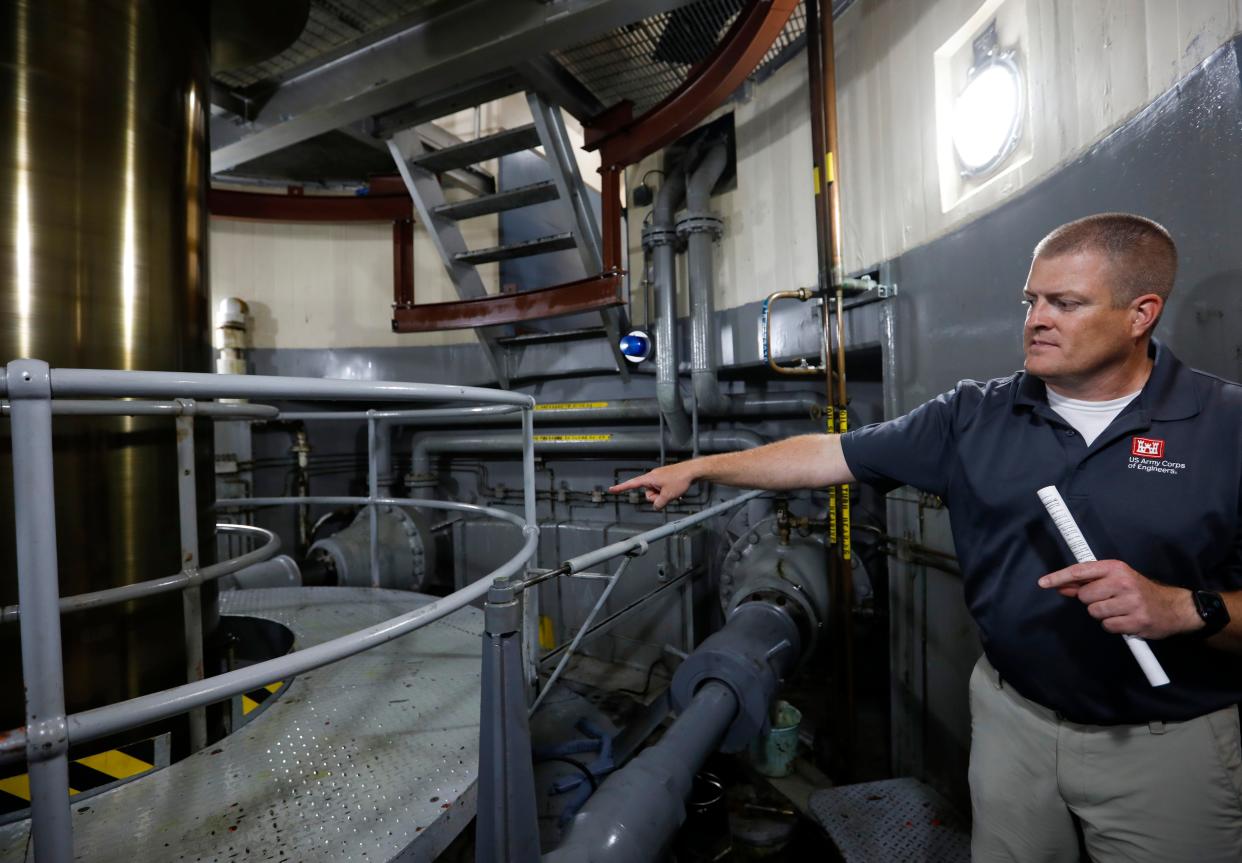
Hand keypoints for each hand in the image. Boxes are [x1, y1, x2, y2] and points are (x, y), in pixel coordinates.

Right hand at [608, 463, 697, 509]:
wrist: (692, 471)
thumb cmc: (680, 479)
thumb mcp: (668, 496)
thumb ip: (658, 503)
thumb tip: (656, 506)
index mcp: (649, 478)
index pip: (632, 484)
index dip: (621, 488)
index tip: (612, 489)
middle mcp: (652, 477)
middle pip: (647, 493)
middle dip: (656, 497)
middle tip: (667, 495)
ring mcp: (659, 478)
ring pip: (656, 493)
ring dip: (663, 495)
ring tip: (673, 491)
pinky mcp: (666, 479)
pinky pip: (662, 489)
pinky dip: (667, 493)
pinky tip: (676, 492)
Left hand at [1038, 560, 1201, 639]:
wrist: (1174, 607)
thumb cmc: (1140, 591)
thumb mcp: (1116, 579)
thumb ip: (1088, 582)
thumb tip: (1061, 586)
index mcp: (1116, 568)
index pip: (1080, 571)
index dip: (1059, 577)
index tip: (1043, 582)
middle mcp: (1123, 582)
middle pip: (1084, 596)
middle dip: (1091, 600)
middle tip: (1108, 600)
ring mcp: (1131, 602)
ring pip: (1094, 612)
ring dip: (1102, 614)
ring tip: (1119, 610)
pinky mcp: (1137, 621)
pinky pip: (1107, 626)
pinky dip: (1113, 626)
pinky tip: (1125, 620)